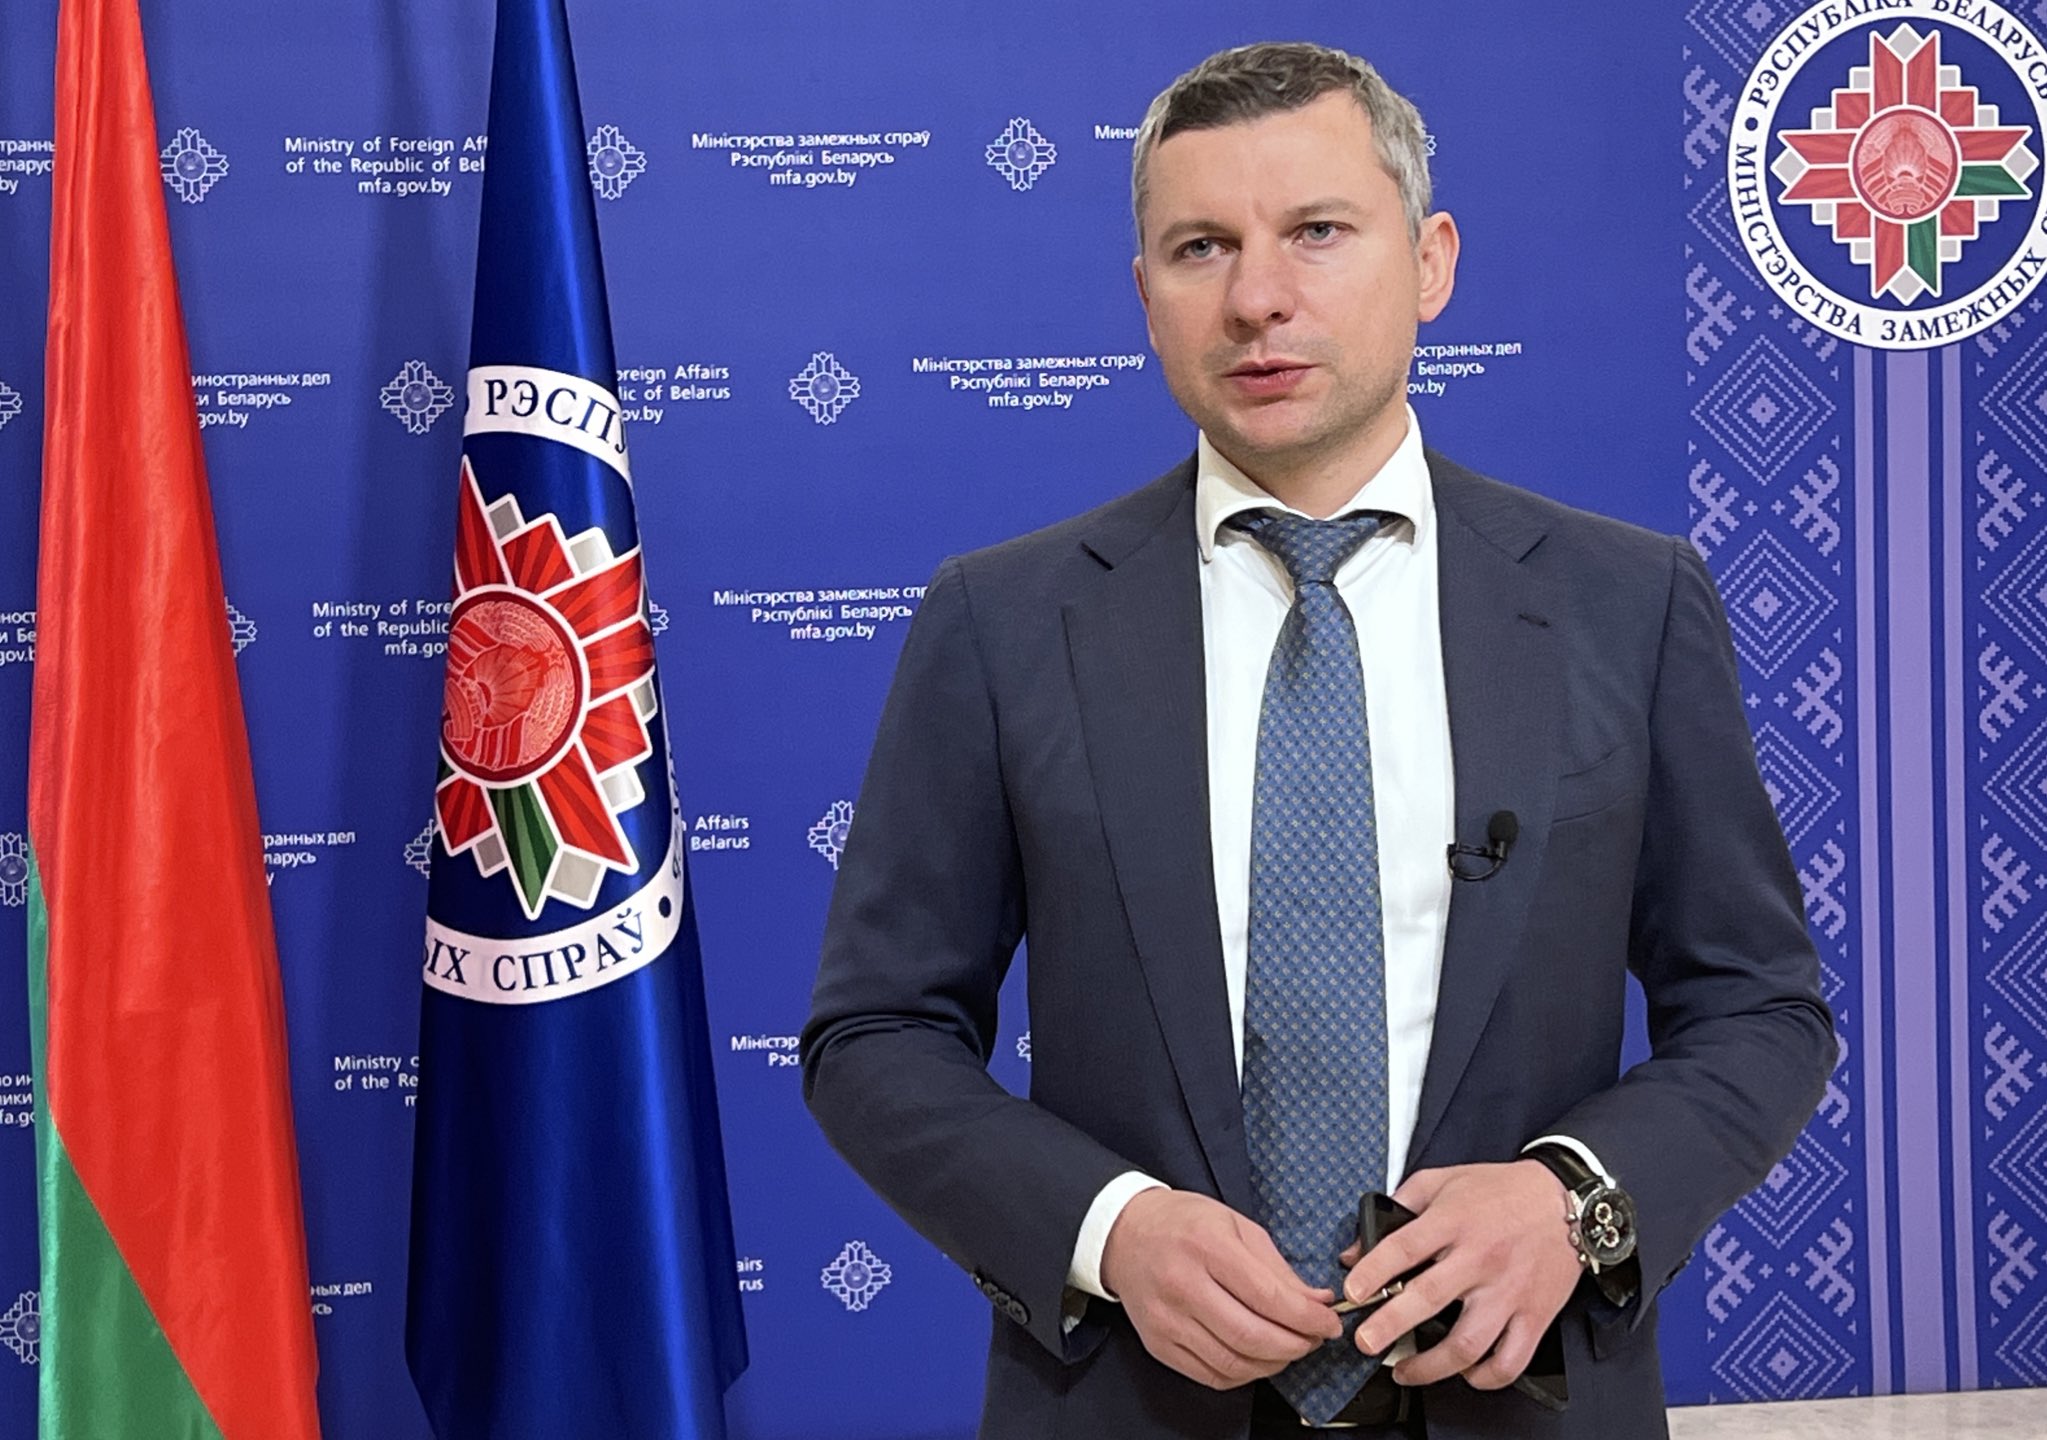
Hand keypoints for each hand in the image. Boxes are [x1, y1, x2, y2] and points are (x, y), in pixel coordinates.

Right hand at [1101, 1188, 1343, 1390]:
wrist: (1123, 1233)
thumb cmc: (1182, 1223)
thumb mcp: (1236, 1225)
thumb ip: (1278, 1268)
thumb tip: (1317, 1302)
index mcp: (1207, 1246)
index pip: (1267, 1296)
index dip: (1307, 1318)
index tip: (1329, 1323)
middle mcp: (1183, 1285)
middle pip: (1252, 1336)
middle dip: (1296, 1345)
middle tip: (1314, 1339)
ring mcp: (1167, 1319)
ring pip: (1234, 1363)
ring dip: (1273, 1363)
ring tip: (1289, 1348)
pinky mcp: (1158, 1344)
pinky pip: (1211, 1375)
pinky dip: (1244, 1374)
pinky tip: (1257, 1358)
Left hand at [1339, 1161, 1580, 1390]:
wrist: (1568, 1202)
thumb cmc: (1502, 1192)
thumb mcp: (1444, 1181)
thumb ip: (1398, 1207)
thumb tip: (1357, 1250)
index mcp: (1454, 1221)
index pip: (1404, 1247)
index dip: (1373, 1271)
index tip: (1352, 1290)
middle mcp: (1481, 1258)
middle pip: (1429, 1299)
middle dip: (1390, 1325)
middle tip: (1366, 1343)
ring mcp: (1509, 1291)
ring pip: (1468, 1342)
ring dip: (1431, 1366)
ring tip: (1405, 1371)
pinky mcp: (1535, 1315)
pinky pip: (1510, 1360)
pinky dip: (1485, 1377)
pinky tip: (1463, 1374)